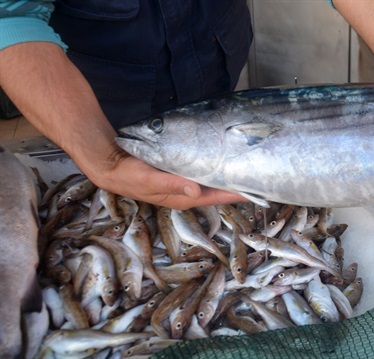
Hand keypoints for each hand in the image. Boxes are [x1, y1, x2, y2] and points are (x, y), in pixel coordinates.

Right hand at [91, 151, 245, 209]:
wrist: (111, 164)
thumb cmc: (129, 174)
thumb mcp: (149, 178)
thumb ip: (172, 183)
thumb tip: (196, 190)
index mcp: (183, 198)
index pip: (216, 196)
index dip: (236, 193)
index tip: (256, 189)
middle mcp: (187, 193)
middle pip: (218, 190)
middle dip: (237, 185)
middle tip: (259, 175)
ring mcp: (184, 184)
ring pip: (212, 182)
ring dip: (228, 176)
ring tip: (249, 168)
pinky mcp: (180, 173)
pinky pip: (203, 173)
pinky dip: (216, 168)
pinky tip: (225, 160)